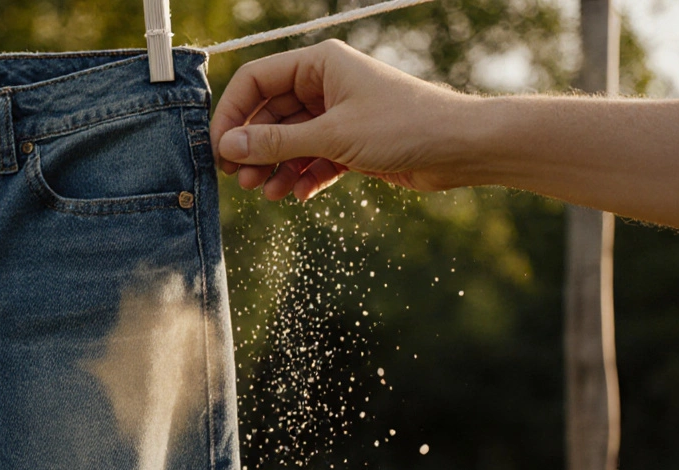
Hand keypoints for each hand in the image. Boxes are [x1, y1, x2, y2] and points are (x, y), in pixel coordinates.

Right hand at [210, 39, 470, 200]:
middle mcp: (325, 85)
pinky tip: (297, 195)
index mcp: (319, 65)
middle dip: (253, 148)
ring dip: (274, 167)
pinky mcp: (350, 143)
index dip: (232, 113)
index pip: (256, 81)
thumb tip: (230, 145)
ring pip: (288, 141)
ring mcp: (337, 115)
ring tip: (267, 192)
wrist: (459, 148)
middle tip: (241, 180)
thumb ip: (277, 142)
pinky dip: (301, 176)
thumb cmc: (404, 126)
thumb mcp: (332, 136)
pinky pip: (311, 158)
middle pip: (268, 114)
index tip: (220, 148)